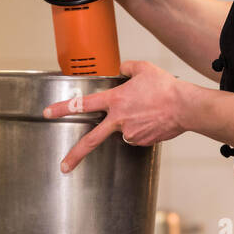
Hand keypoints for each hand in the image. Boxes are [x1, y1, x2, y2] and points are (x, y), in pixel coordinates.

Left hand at [43, 60, 185, 171]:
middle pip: (91, 140)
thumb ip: (128, 67)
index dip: (62, 108)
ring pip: (122, 131)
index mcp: (115, 100)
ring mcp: (130, 133)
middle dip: (75, 155)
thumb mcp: (144, 69)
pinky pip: (137, 135)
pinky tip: (153, 119)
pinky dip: (142, 128)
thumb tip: (122, 69)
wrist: (185, 107)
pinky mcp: (142, 142)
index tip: (48, 113)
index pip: (82, 104)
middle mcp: (119, 120)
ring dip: (130, 123)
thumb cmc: (166, 88)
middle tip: (64, 166)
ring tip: (148, 111)